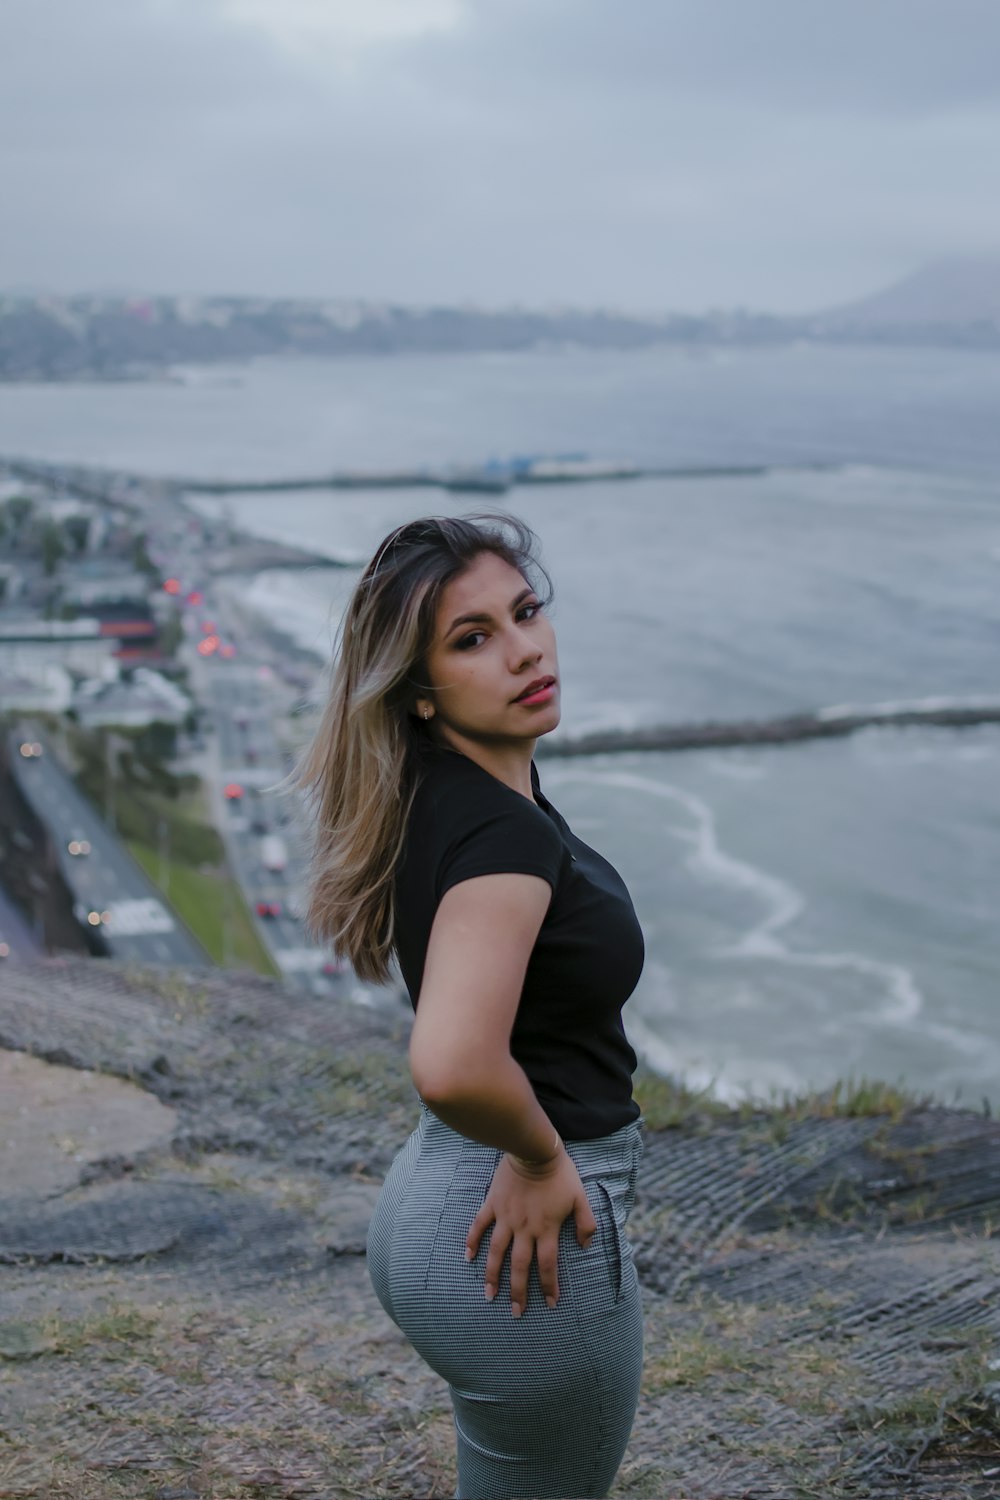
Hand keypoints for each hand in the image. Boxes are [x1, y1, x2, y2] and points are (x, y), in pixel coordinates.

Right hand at [465, 1147, 597, 1316]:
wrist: (534, 1150)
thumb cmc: (561, 1174)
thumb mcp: (580, 1197)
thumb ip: (586, 1224)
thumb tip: (584, 1246)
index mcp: (546, 1228)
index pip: (548, 1265)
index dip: (549, 1286)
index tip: (550, 1303)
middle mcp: (524, 1228)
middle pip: (520, 1266)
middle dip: (518, 1291)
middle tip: (516, 1312)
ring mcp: (506, 1218)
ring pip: (497, 1252)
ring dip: (492, 1275)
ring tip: (489, 1294)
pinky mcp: (493, 1205)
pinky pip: (480, 1226)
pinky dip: (473, 1241)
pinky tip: (468, 1257)